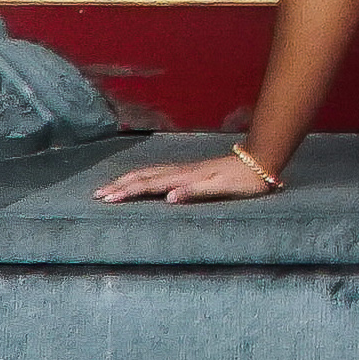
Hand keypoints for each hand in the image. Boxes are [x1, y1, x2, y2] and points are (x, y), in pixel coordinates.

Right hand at [94, 148, 285, 205]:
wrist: (261, 161)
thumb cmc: (243, 180)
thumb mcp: (222, 189)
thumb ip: (195, 192)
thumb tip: (168, 198)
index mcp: (184, 178)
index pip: (149, 185)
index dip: (127, 192)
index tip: (106, 199)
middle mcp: (181, 172)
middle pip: (144, 177)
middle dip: (120, 185)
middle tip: (97, 195)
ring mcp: (185, 169)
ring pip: (150, 173)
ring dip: (129, 179)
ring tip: (110, 186)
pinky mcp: (191, 170)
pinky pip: (160, 172)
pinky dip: (144, 176)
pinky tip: (142, 179)